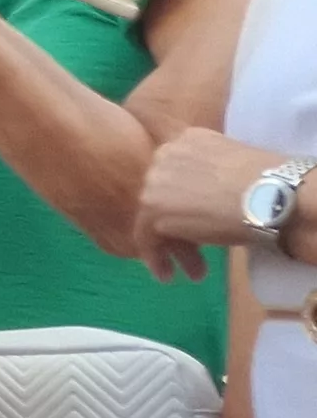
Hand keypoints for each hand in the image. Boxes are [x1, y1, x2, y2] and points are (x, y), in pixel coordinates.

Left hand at [141, 128, 294, 278]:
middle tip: (198, 250)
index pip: (175, 175)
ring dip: (175, 246)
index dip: (183, 202)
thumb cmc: (266, 183)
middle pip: (163, 197)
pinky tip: (168, 276)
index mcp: (186, 141)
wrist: (270, 194)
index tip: (195, 223)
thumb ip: (207, 176)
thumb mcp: (231, 167)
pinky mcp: (152, 209)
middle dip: (180, 227)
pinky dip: (156, 258)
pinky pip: (146, 238)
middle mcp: (164, 155)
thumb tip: (201, 201)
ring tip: (194, 271)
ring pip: (155, 219)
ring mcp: (154, 181)